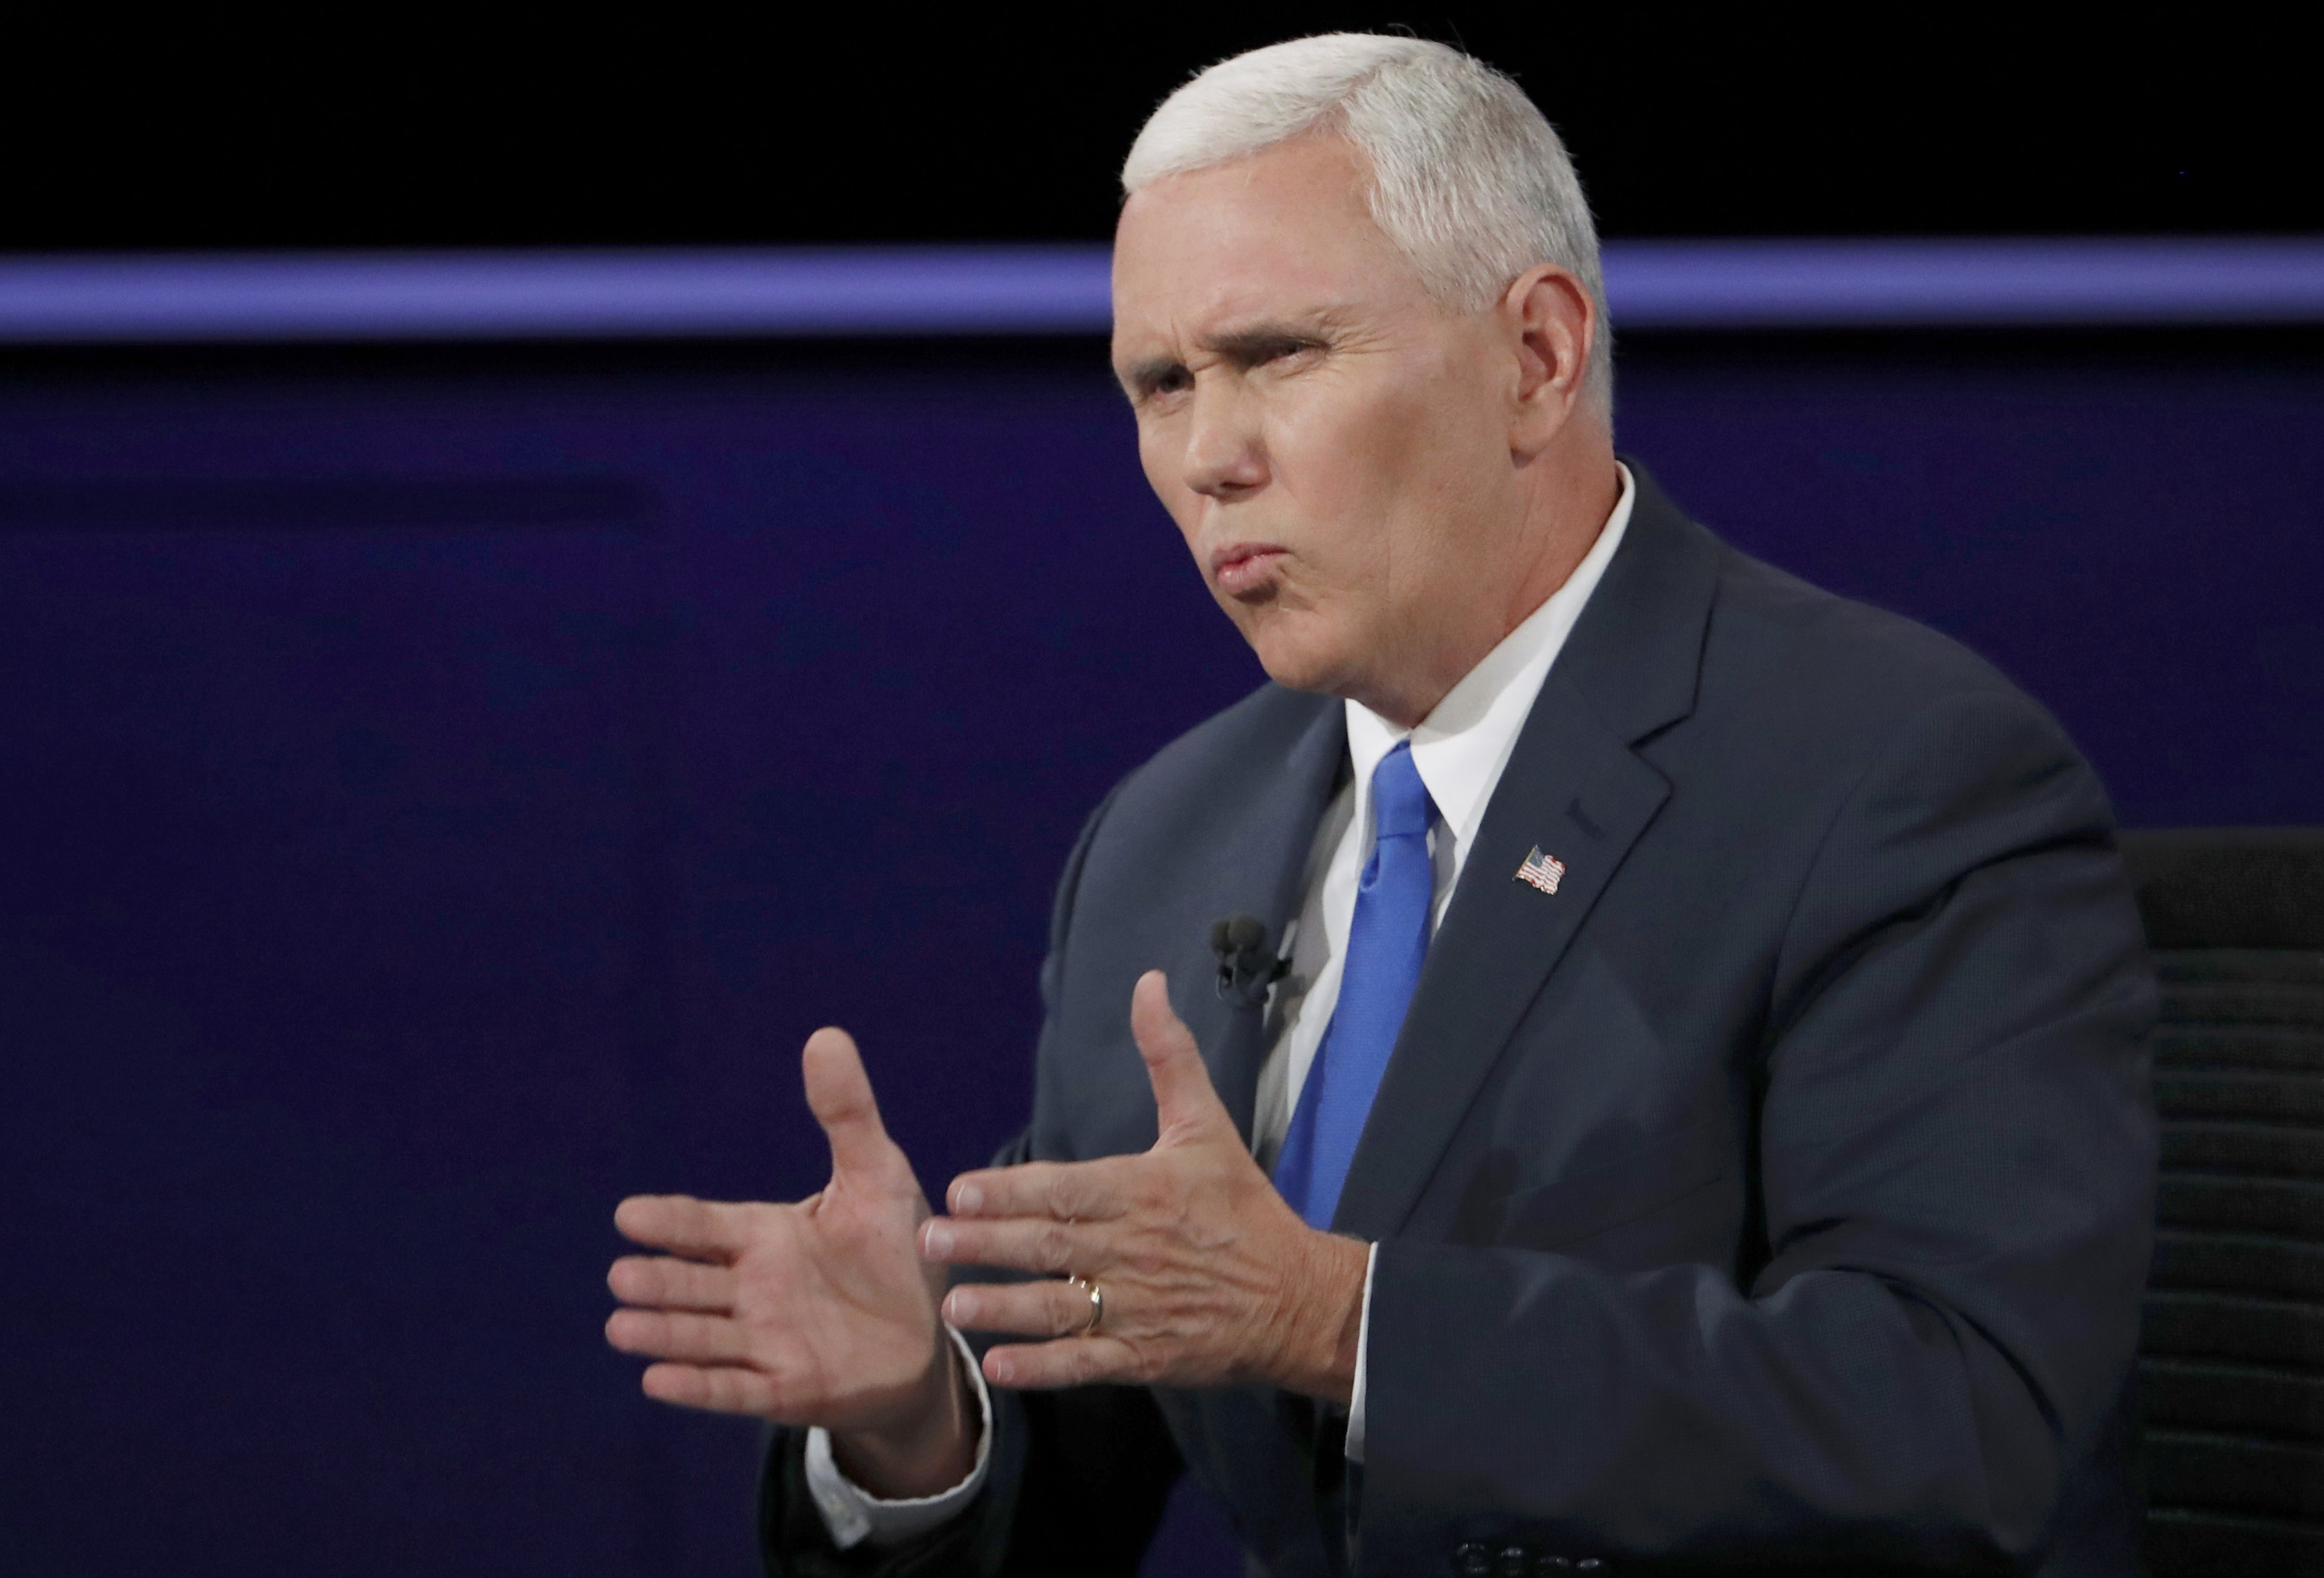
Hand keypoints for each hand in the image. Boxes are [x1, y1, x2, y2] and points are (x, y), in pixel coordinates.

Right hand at [605, 1028, 974, 1496]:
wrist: (930, 1336)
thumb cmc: (895, 1252)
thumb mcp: (878, 1175)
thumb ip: (847, 1113)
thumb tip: (825, 1034)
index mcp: (766, 1236)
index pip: (706, 1226)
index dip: (671, 1221)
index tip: (628, 1214)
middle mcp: (755, 1290)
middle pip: (695, 1284)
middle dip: (660, 1281)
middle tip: (621, 1275)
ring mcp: (765, 1342)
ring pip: (704, 1336)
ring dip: (665, 1333)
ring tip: (621, 1326)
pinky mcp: (787, 1388)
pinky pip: (735, 1389)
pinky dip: (699, 1386)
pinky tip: (658, 1382)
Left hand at [922, 971, 1368, 1401]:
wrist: (1299, 1297)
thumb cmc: (1242, 1208)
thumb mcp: (1207, 1125)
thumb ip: (1169, 1056)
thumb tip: (1148, 983)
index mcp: (1144, 1192)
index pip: (1067, 1189)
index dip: (1012, 1191)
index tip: (958, 1190)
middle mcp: (1136, 1249)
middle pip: (1050, 1245)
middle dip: (987, 1244)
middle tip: (929, 1242)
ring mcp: (1140, 1308)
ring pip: (1060, 1308)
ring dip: (1004, 1308)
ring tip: (953, 1307)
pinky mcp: (1147, 1356)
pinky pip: (1087, 1363)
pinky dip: (1045, 1367)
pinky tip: (1001, 1367)